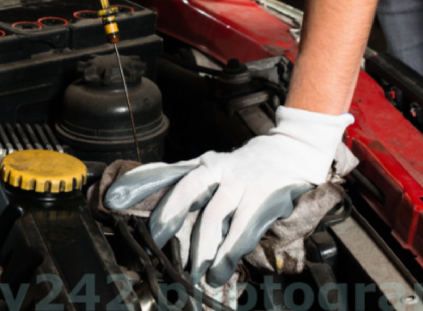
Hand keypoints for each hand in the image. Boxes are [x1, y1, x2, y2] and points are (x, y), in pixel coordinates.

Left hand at [104, 105, 353, 286]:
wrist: (293, 149)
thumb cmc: (248, 162)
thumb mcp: (216, 163)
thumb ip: (188, 174)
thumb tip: (147, 182)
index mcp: (209, 163)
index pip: (176, 178)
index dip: (154, 193)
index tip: (129, 210)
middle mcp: (223, 171)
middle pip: (192, 194)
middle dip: (175, 224)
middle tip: (165, 252)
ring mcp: (243, 184)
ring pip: (215, 217)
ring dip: (204, 250)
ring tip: (198, 273)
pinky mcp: (264, 200)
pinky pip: (243, 230)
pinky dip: (230, 254)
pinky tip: (222, 271)